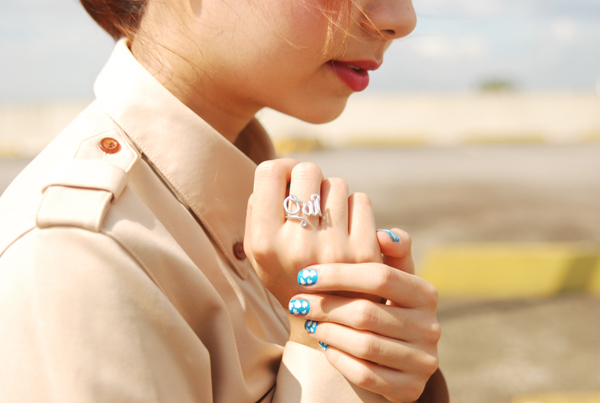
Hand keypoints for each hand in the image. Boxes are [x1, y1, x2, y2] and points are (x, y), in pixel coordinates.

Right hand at [244, 158, 381, 307]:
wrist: (327, 321)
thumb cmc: (288, 274)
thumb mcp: (258, 251)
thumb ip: (259, 207)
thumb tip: (283, 168)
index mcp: (265, 243)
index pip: (270, 171)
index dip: (281, 168)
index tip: (288, 180)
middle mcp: (297, 245)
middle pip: (308, 171)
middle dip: (309, 179)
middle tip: (310, 198)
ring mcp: (333, 248)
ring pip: (337, 184)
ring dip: (333, 196)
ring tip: (328, 221)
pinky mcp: (364, 252)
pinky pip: (361, 200)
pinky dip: (355, 209)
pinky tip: (348, 229)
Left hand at [290, 230, 440, 401]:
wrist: (402, 355)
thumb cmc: (387, 305)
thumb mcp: (393, 276)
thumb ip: (391, 251)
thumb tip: (383, 234)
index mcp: (425, 293)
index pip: (380, 277)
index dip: (339, 274)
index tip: (305, 275)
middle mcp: (430, 327)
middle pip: (367, 312)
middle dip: (325, 306)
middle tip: (297, 302)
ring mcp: (423, 361)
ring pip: (364, 345)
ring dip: (328, 332)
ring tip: (308, 323)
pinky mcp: (410, 388)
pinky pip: (366, 374)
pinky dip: (339, 359)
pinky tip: (324, 346)